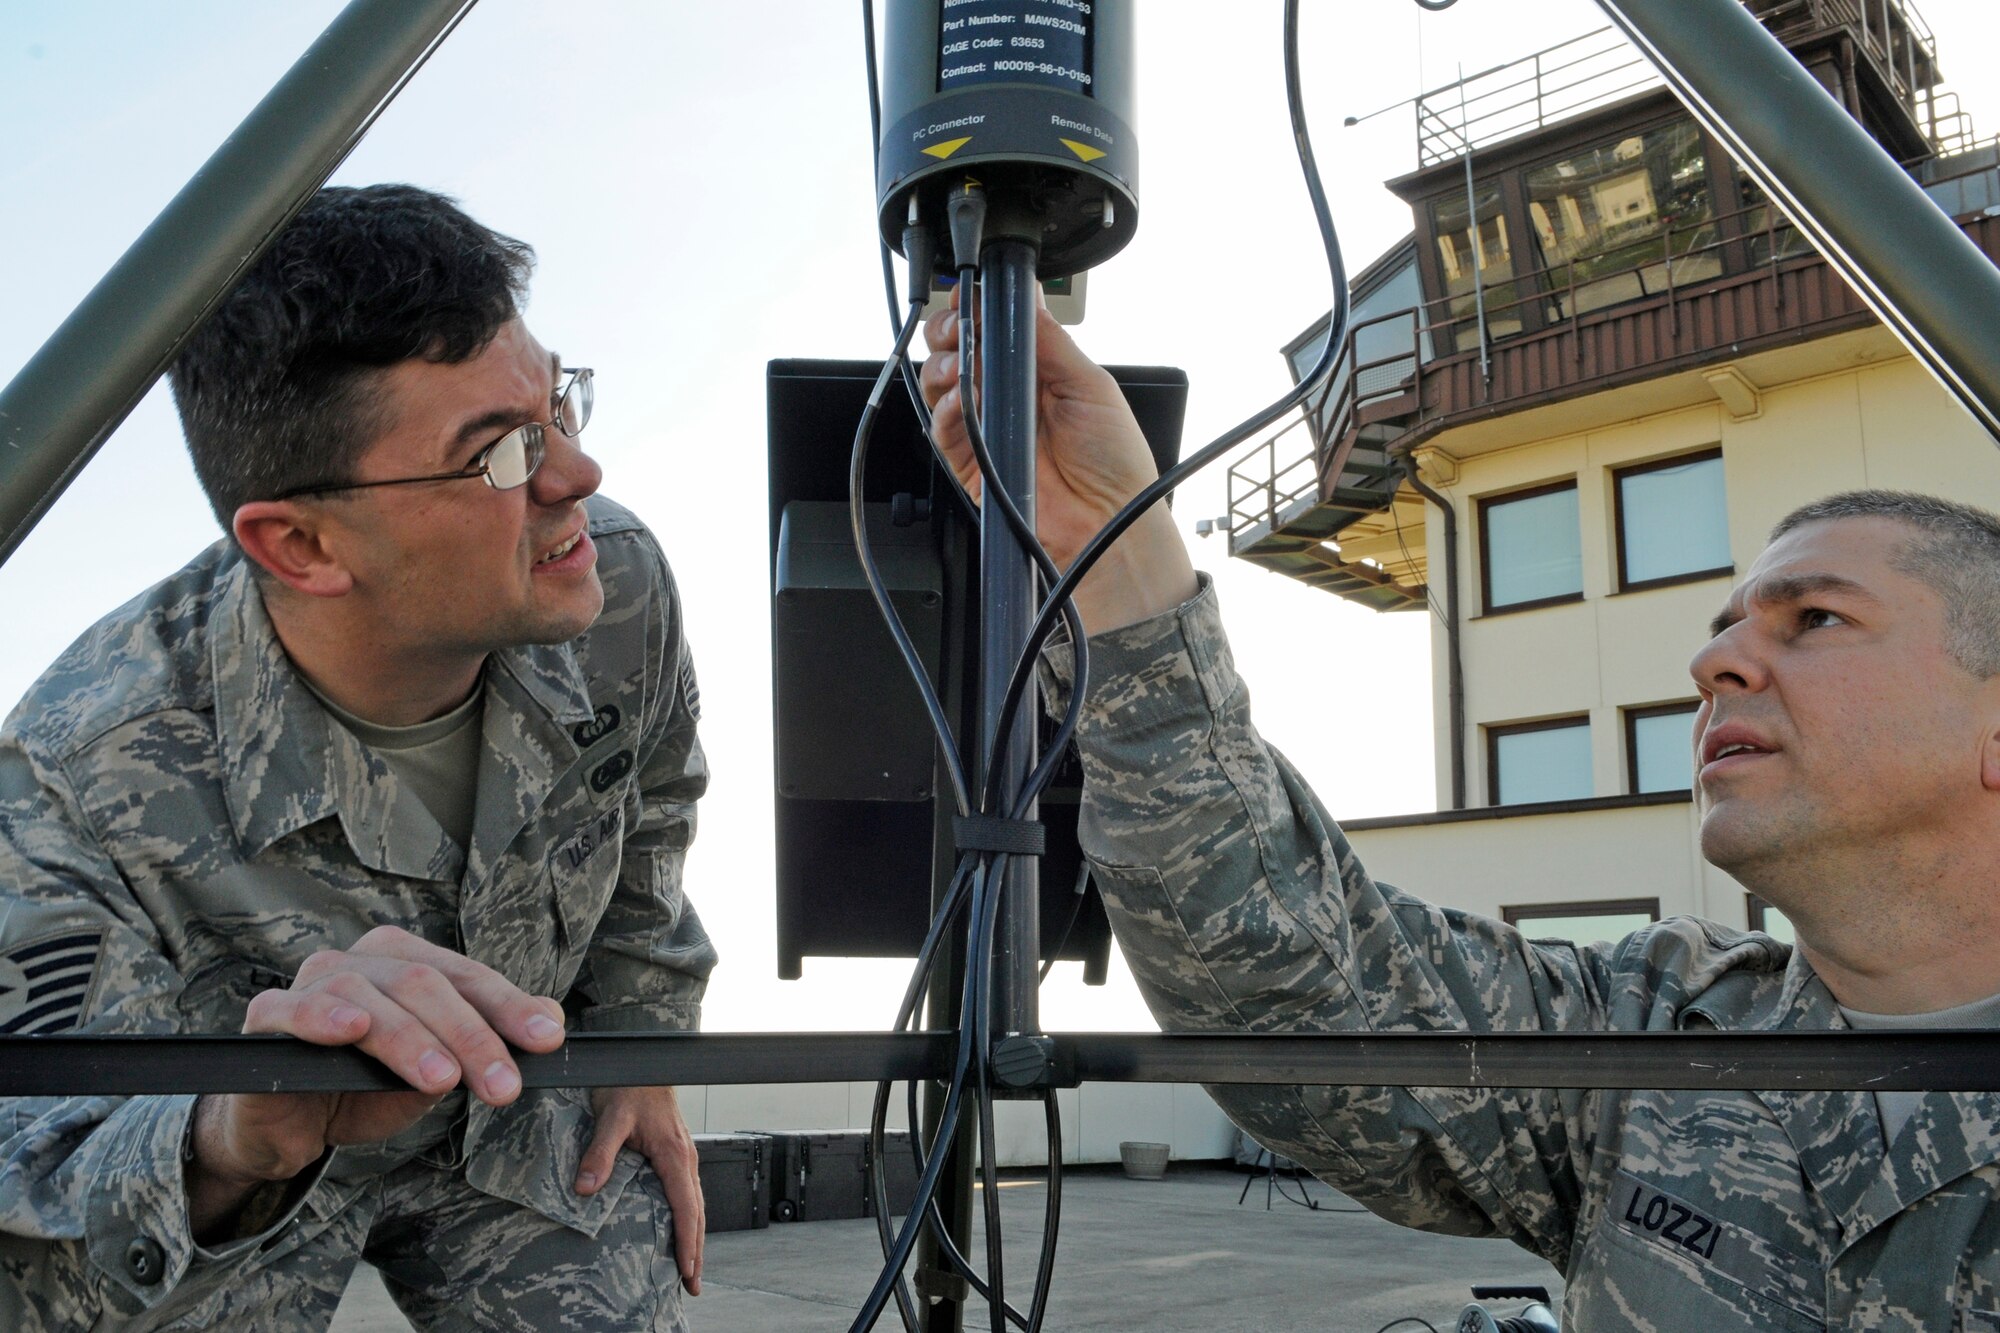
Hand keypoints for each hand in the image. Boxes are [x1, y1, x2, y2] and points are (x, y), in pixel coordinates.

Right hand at [188, 926, 566, 1234]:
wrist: (290, 1129)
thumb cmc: (365, 1088)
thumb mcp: (437, 1070)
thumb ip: (487, 1042)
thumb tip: (551, 1020)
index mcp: (405, 962)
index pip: (467, 977)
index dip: (509, 1007)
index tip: (548, 1040)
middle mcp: (361, 962)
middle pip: (425, 984)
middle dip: (471, 1036)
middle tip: (502, 1085)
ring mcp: (311, 984)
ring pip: (369, 997)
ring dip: (411, 1039)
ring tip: (443, 1081)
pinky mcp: (267, 1017)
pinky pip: (293, 1008)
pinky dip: (324, 1016)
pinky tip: (354, 1030)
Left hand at [577, 1085, 704, 1295]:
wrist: (641, 1063)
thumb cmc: (630, 1085)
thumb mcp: (611, 1117)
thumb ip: (600, 1152)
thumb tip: (586, 1187)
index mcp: (675, 1155)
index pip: (687, 1208)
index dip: (687, 1242)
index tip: (687, 1271)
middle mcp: (685, 1159)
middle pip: (698, 1214)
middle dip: (696, 1251)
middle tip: (692, 1285)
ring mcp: (683, 1157)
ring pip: (695, 1205)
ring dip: (694, 1238)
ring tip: (689, 1267)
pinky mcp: (675, 1154)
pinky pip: (687, 1194)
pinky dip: (688, 1219)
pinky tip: (680, 1230)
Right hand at [919, 294, 1196, 633]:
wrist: (1108, 525)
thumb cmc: (1115, 463)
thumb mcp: (1091, 386)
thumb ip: (1051, 342)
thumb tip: (1027, 297)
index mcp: (1038, 373)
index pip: (994, 330)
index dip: (976, 310)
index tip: (972, 296)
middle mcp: (1008, 398)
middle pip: (958, 351)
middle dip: (951, 330)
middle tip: (961, 327)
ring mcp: (986, 429)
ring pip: (942, 385)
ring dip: (943, 365)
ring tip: (960, 363)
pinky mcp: (970, 463)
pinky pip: (943, 429)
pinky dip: (946, 409)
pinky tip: (961, 401)